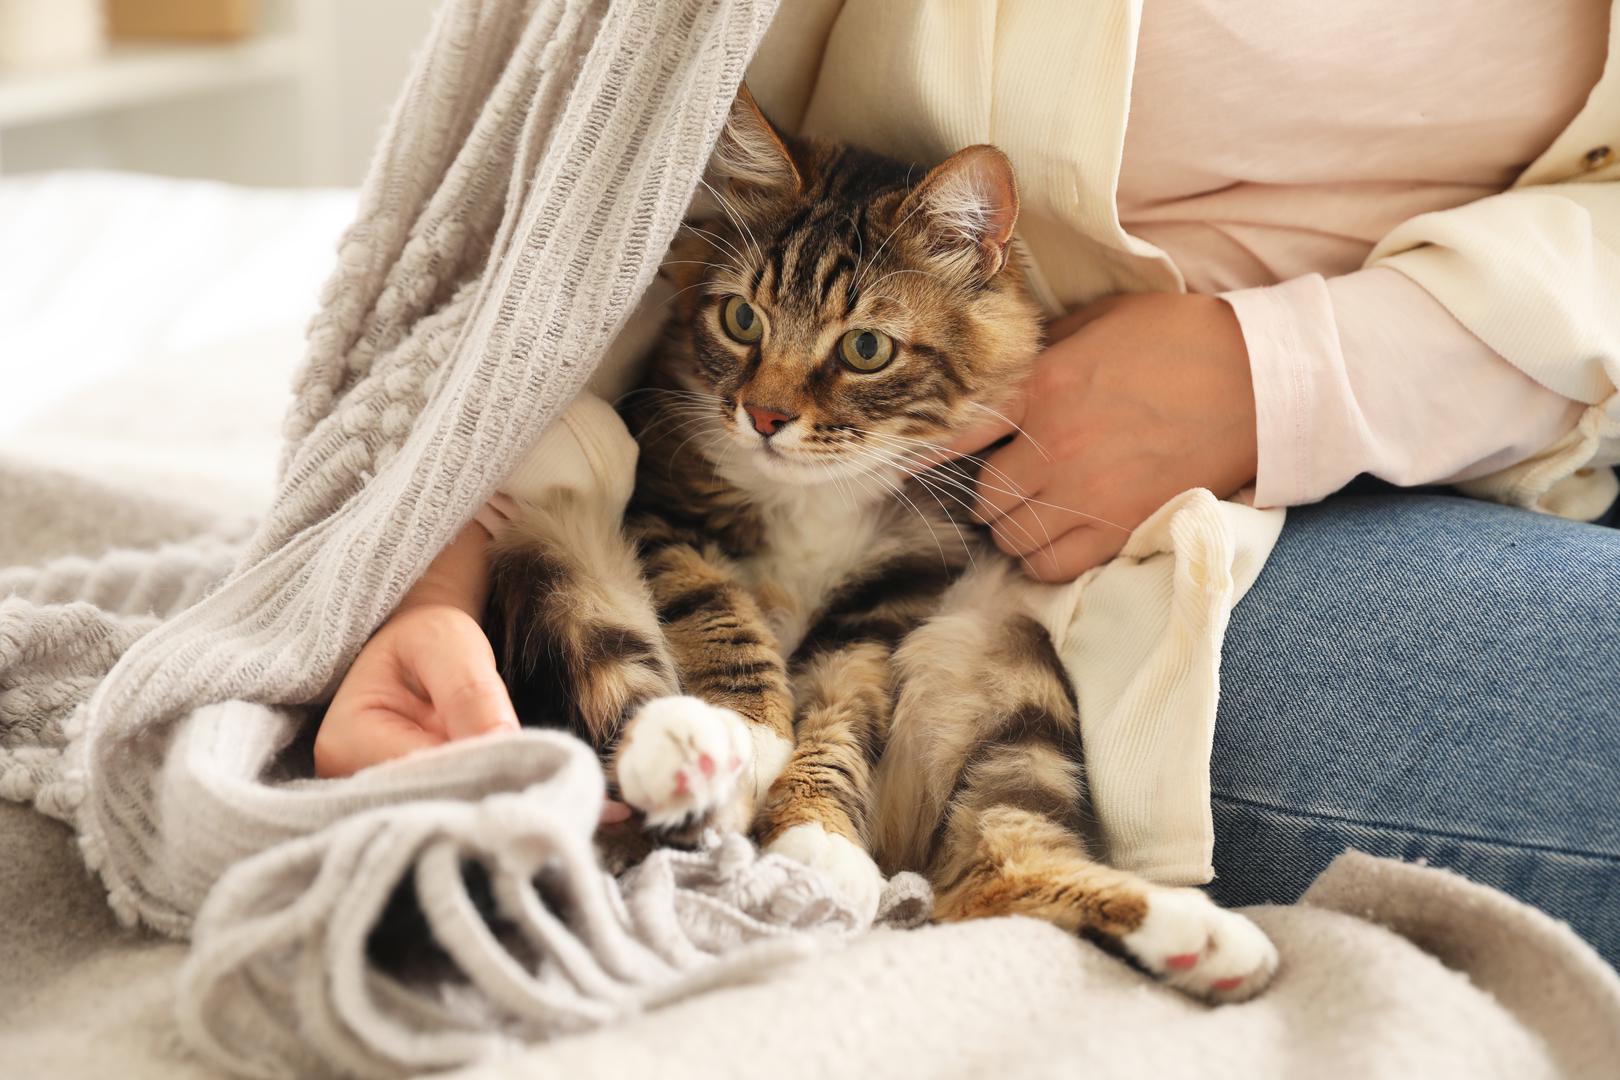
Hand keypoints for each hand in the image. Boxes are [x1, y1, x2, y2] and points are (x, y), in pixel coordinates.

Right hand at [316, 602, 634, 823]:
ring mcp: (383, 804)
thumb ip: (471, 692)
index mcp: (347, 744)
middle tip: (566, 800)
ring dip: (509, 807)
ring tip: (567, 804)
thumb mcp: (447, 643)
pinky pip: (467, 814)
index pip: (423, 775)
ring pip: (454, 817)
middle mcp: (355, 787)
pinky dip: (510, 807)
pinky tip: (563, 808)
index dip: (483, 774)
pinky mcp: (418, 807)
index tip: (541, 773)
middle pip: (436, 808)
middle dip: (500, 800)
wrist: (421, 646)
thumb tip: (503, 744)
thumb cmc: (426, 636)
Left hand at [947, 292, 1257, 582]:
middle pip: (982, 497)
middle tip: (1013, 480)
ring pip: (1010, 537)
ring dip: (1015, 528)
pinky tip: (1061, 535)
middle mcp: (1055, 444)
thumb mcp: (1099, 323)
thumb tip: (995, 374)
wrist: (1260, 380)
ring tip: (1040, 509)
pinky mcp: (1120, 527)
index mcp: (1043, 386)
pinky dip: (1045, 558)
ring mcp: (1086, 492)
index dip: (925, 454)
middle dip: (990, 491)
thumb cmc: (1179, 340)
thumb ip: (1041, 353)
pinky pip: (1051, 565)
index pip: (958, 432)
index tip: (901, 468)